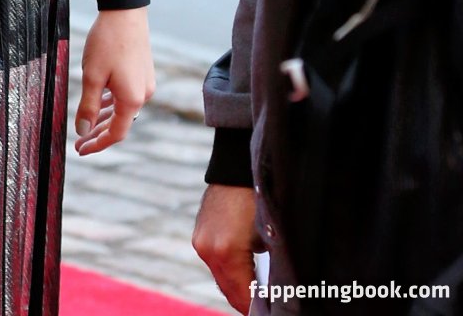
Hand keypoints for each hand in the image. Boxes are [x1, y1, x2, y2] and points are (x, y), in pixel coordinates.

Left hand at [73, 7, 154, 154]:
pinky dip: (112, 102)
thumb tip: (83, 130)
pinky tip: (100, 101)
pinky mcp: (142, 71)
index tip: (80, 150)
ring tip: (86, 124)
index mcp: (132, 100)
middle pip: (120, 123)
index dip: (97, 144)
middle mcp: (143, 95)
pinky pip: (126, 95)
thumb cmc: (107, 42)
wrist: (125, 11)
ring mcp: (144, 83)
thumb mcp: (92, 76)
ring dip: (105, 117)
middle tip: (79, 142)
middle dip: (99, 133)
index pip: (115, 134)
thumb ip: (88, 106)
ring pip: (122, 108)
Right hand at [192, 183, 259, 313]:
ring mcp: (200, 241)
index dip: (256, 309)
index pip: (242, 296)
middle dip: (244, 303)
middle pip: (227, 290)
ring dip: (236, 288)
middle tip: (262, 308)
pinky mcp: (199, 234)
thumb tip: (271, 294)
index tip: (269, 313)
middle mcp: (207, 249)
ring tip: (255, 296)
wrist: (236, 169)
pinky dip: (228, 272)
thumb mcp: (268, 238)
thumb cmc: (258, 201)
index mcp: (226, 252)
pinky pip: (214, 263)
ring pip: (219, 277)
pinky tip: (243, 274)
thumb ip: (267, 270)